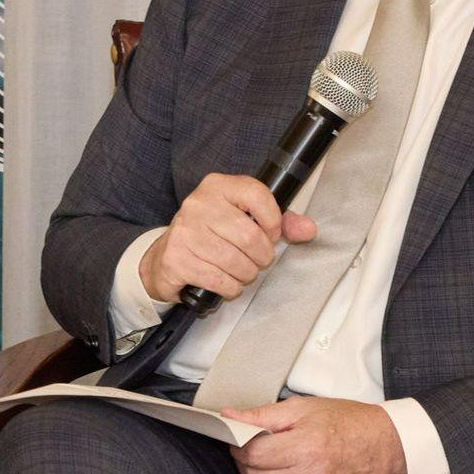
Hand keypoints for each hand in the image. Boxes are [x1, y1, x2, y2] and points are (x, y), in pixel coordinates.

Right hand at [140, 173, 316, 302]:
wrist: (166, 256)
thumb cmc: (211, 235)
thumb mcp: (244, 219)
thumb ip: (280, 222)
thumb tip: (308, 229)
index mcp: (217, 186)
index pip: (257, 195)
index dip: (273, 221)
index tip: (271, 234)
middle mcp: (198, 204)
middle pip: (249, 236)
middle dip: (261, 257)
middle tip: (257, 260)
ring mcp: (184, 232)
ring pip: (235, 261)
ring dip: (246, 274)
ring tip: (241, 271)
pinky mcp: (176, 259)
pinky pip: (218, 279)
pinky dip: (230, 287)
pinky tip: (226, 282)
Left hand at [226, 397, 404, 473]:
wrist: (384, 444)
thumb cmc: (344, 423)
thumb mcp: (302, 408)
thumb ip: (260, 415)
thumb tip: (226, 418)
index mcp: (306, 447)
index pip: (251, 455)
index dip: (239, 446)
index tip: (243, 440)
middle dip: (250, 463)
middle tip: (263, 452)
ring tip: (283, 468)